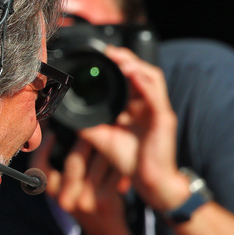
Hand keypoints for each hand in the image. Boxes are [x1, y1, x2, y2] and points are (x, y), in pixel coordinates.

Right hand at [41, 128, 132, 234]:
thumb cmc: (87, 205)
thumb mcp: (68, 191)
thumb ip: (64, 169)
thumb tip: (61, 131)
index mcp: (53, 194)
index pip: (39, 168)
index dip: (44, 148)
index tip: (54, 132)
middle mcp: (67, 198)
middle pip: (75, 159)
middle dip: (85, 138)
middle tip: (93, 125)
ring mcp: (87, 199)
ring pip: (97, 161)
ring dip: (106, 144)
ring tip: (112, 131)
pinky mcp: (106, 199)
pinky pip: (114, 169)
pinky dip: (120, 158)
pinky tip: (124, 150)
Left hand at [78, 46, 188, 212]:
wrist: (151, 182)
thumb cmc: (133, 162)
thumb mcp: (105, 139)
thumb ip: (90, 126)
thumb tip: (69, 118)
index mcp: (137, 107)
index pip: (131, 77)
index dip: (119, 63)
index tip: (102, 56)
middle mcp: (149, 105)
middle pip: (142, 71)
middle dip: (127, 58)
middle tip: (109, 52)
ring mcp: (158, 110)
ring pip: (152, 76)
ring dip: (136, 65)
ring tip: (120, 59)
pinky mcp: (164, 118)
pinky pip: (156, 95)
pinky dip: (144, 82)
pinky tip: (132, 74)